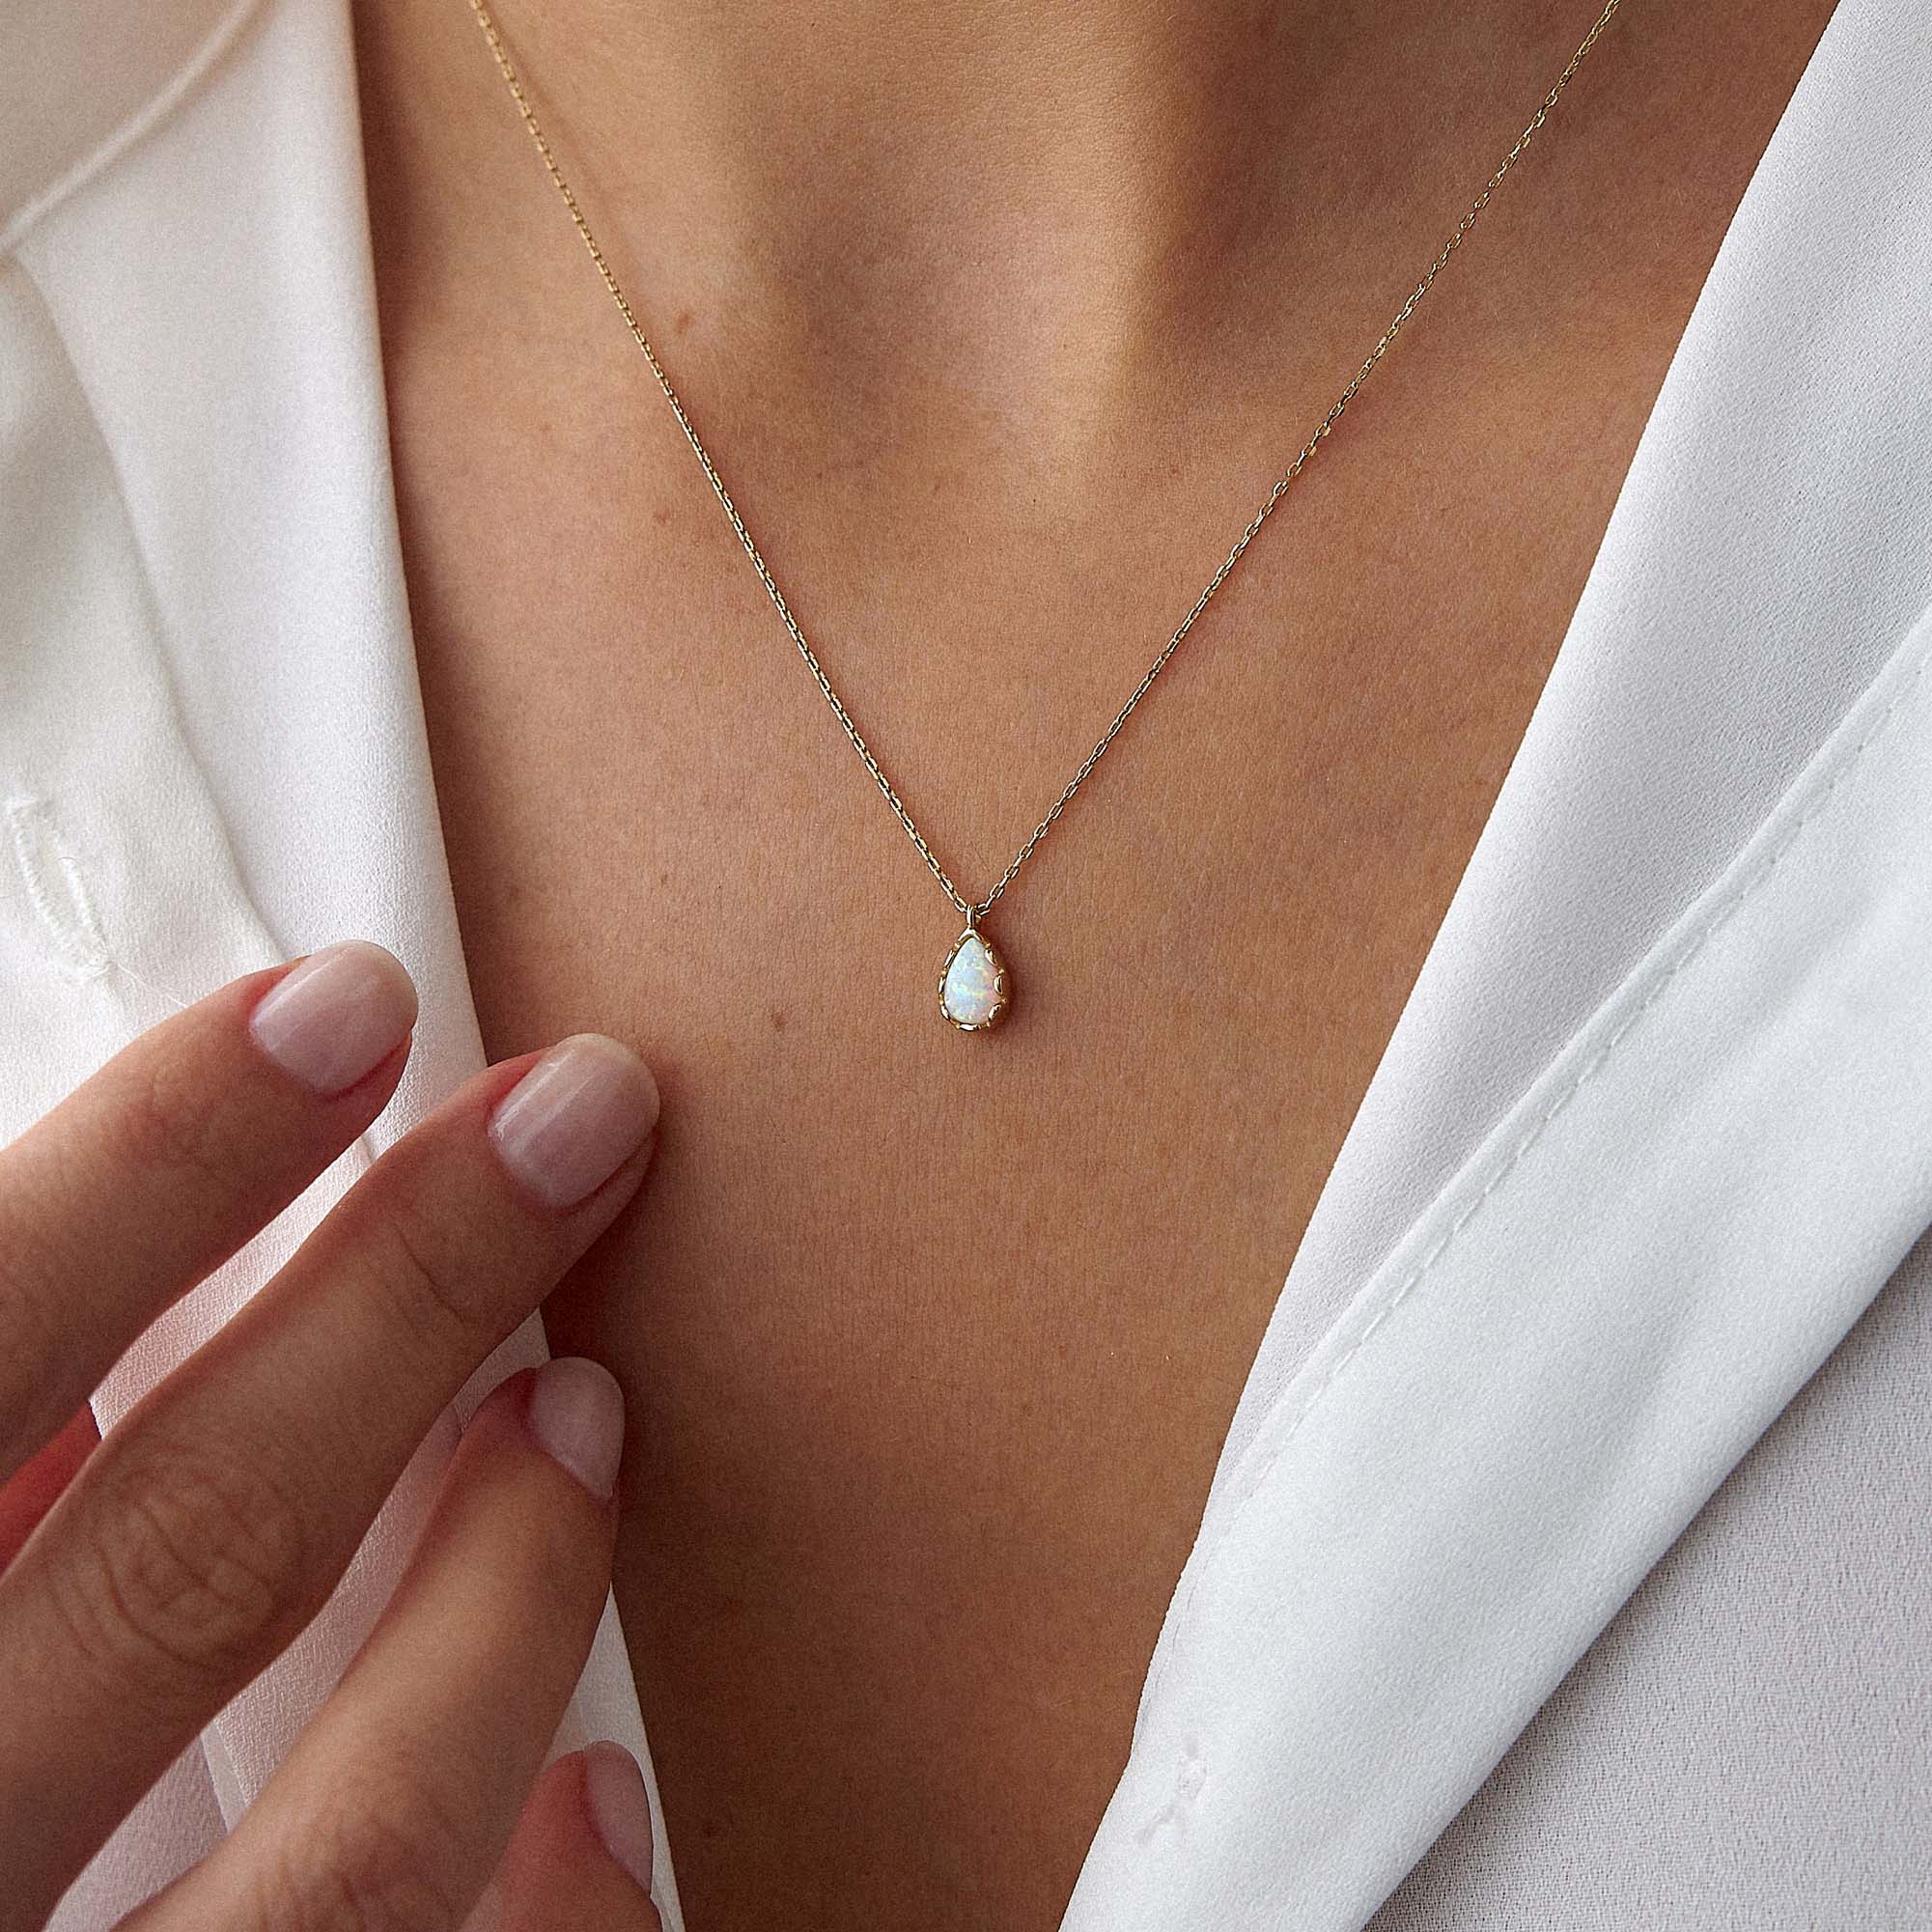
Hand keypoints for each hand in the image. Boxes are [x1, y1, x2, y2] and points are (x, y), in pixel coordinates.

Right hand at [0, 942, 666, 1928]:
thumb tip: (98, 1348)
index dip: (160, 1161)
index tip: (345, 1007)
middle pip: (188, 1560)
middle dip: (403, 1303)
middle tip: (577, 1120)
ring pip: (340, 1852)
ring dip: (505, 1595)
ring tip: (587, 1403)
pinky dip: (541, 1912)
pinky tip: (597, 1782)